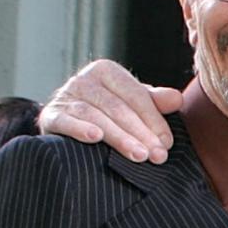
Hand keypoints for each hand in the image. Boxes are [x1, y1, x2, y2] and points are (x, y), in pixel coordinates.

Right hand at [41, 60, 179, 163]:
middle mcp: (83, 79)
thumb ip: (155, 101)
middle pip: (117, 108)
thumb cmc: (111, 113)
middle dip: (141, 133)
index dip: (153, 120)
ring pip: (95, 116)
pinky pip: (65, 121)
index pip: (135, 95)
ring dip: (119, 137)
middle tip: (157, 156)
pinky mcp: (50, 115)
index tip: (166, 144)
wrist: (69, 125)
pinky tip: (94, 138)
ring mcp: (64, 96)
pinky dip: (79, 128)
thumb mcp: (134, 104)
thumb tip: (177, 98)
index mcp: (107, 71)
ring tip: (138, 155)